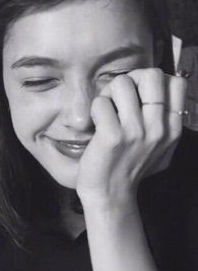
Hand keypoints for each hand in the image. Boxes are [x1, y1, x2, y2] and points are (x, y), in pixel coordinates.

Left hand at [76, 68, 186, 203]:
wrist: (110, 195)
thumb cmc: (130, 168)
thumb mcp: (161, 147)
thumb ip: (165, 121)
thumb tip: (162, 85)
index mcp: (172, 128)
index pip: (175, 82)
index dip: (151, 81)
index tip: (137, 96)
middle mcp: (158, 128)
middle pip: (151, 75)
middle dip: (129, 80)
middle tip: (117, 99)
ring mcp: (136, 132)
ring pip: (122, 84)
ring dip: (107, 94)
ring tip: (105, 112)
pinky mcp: (112, 137)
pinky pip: (101, 103)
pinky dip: (94, 109)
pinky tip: (95, 124)